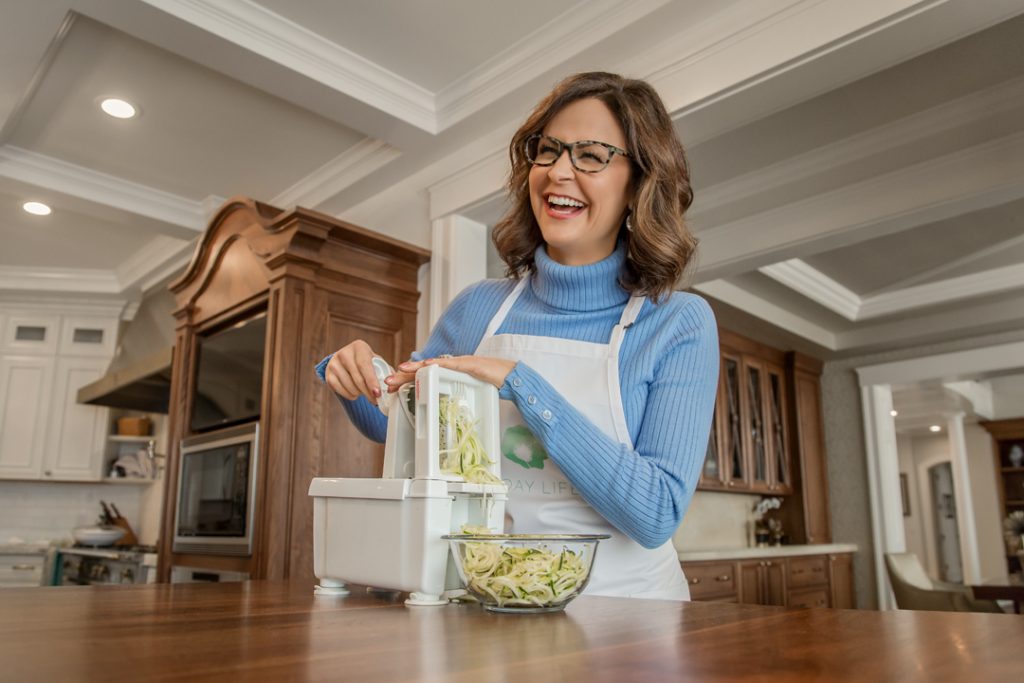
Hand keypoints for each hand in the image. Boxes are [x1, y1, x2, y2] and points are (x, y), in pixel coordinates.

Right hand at [324, 340, 384, 403]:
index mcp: (359, 347)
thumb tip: (395, 384)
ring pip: (349, 386)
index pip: (365, 366)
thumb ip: (387, 372)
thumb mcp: (377, 362)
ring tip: (365, 392)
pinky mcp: (328, 375)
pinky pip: (340, 391)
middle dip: (368, 392)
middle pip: (357, 378)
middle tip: (375, 400)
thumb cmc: (366, 363)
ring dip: (360, 394)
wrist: (347, 362)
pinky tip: (355, 392)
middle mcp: (344, 353)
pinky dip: (350, 395)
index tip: (378, 393)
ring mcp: (334, 364)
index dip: (372, 381)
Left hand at [395, 355, 515, 389]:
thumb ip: (454, 396)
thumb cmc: (492, 384)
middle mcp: (451, 366)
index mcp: (449, 373)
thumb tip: (440, 408)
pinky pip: (449, 364)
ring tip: (398, 372)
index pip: (424, 376)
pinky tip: (424, 366)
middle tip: (387, 382)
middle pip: (422, 370)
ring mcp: (459, 363)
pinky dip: (436, 365)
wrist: (511, 376)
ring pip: (431, 366)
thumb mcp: (468, 392)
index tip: (393, 388)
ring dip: (413, 369)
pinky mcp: (468, 364)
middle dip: (403, 376)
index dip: (407, 380)